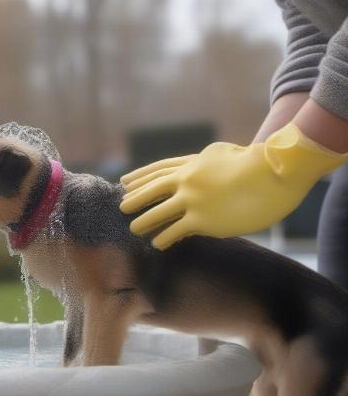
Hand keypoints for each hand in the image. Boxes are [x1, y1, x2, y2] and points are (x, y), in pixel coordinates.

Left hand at [119, 124, 346, 248]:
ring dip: (144, 221)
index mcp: (192, 162)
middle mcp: (187, 180)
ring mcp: (192, 200)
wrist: (274, 172)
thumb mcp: (224, 152)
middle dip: (135, 198)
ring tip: (133, 228)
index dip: (141, 176)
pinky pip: (174, 231)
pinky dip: (163, 238)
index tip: (126, 180)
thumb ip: (205, 161)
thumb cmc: (256, 162)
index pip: (160, 170)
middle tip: (122, 205)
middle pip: (152, 190)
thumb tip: (197, 166)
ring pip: (158, 212)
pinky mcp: (202, 219)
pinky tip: (157, 243)